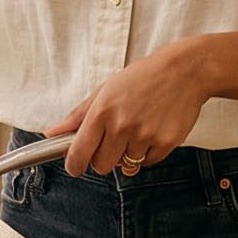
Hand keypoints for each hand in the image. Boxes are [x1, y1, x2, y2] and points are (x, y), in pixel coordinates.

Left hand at [52, 45, 211, 177]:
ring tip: (138, 129)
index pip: (79, 152)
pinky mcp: (165, 144)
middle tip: (114, 140)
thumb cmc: (144, 77)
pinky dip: (148, 152)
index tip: (75, 167)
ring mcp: (145, 136)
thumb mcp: (107, 89)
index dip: (74, 165)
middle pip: (102, 166)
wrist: (185, 71)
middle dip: (104, 158)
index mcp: (103, 111)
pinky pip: (148, 163)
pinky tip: (153, 130)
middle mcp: (122, 126)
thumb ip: (79, 115)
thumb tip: (52, 133)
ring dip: (129, 154)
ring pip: (126, 166)